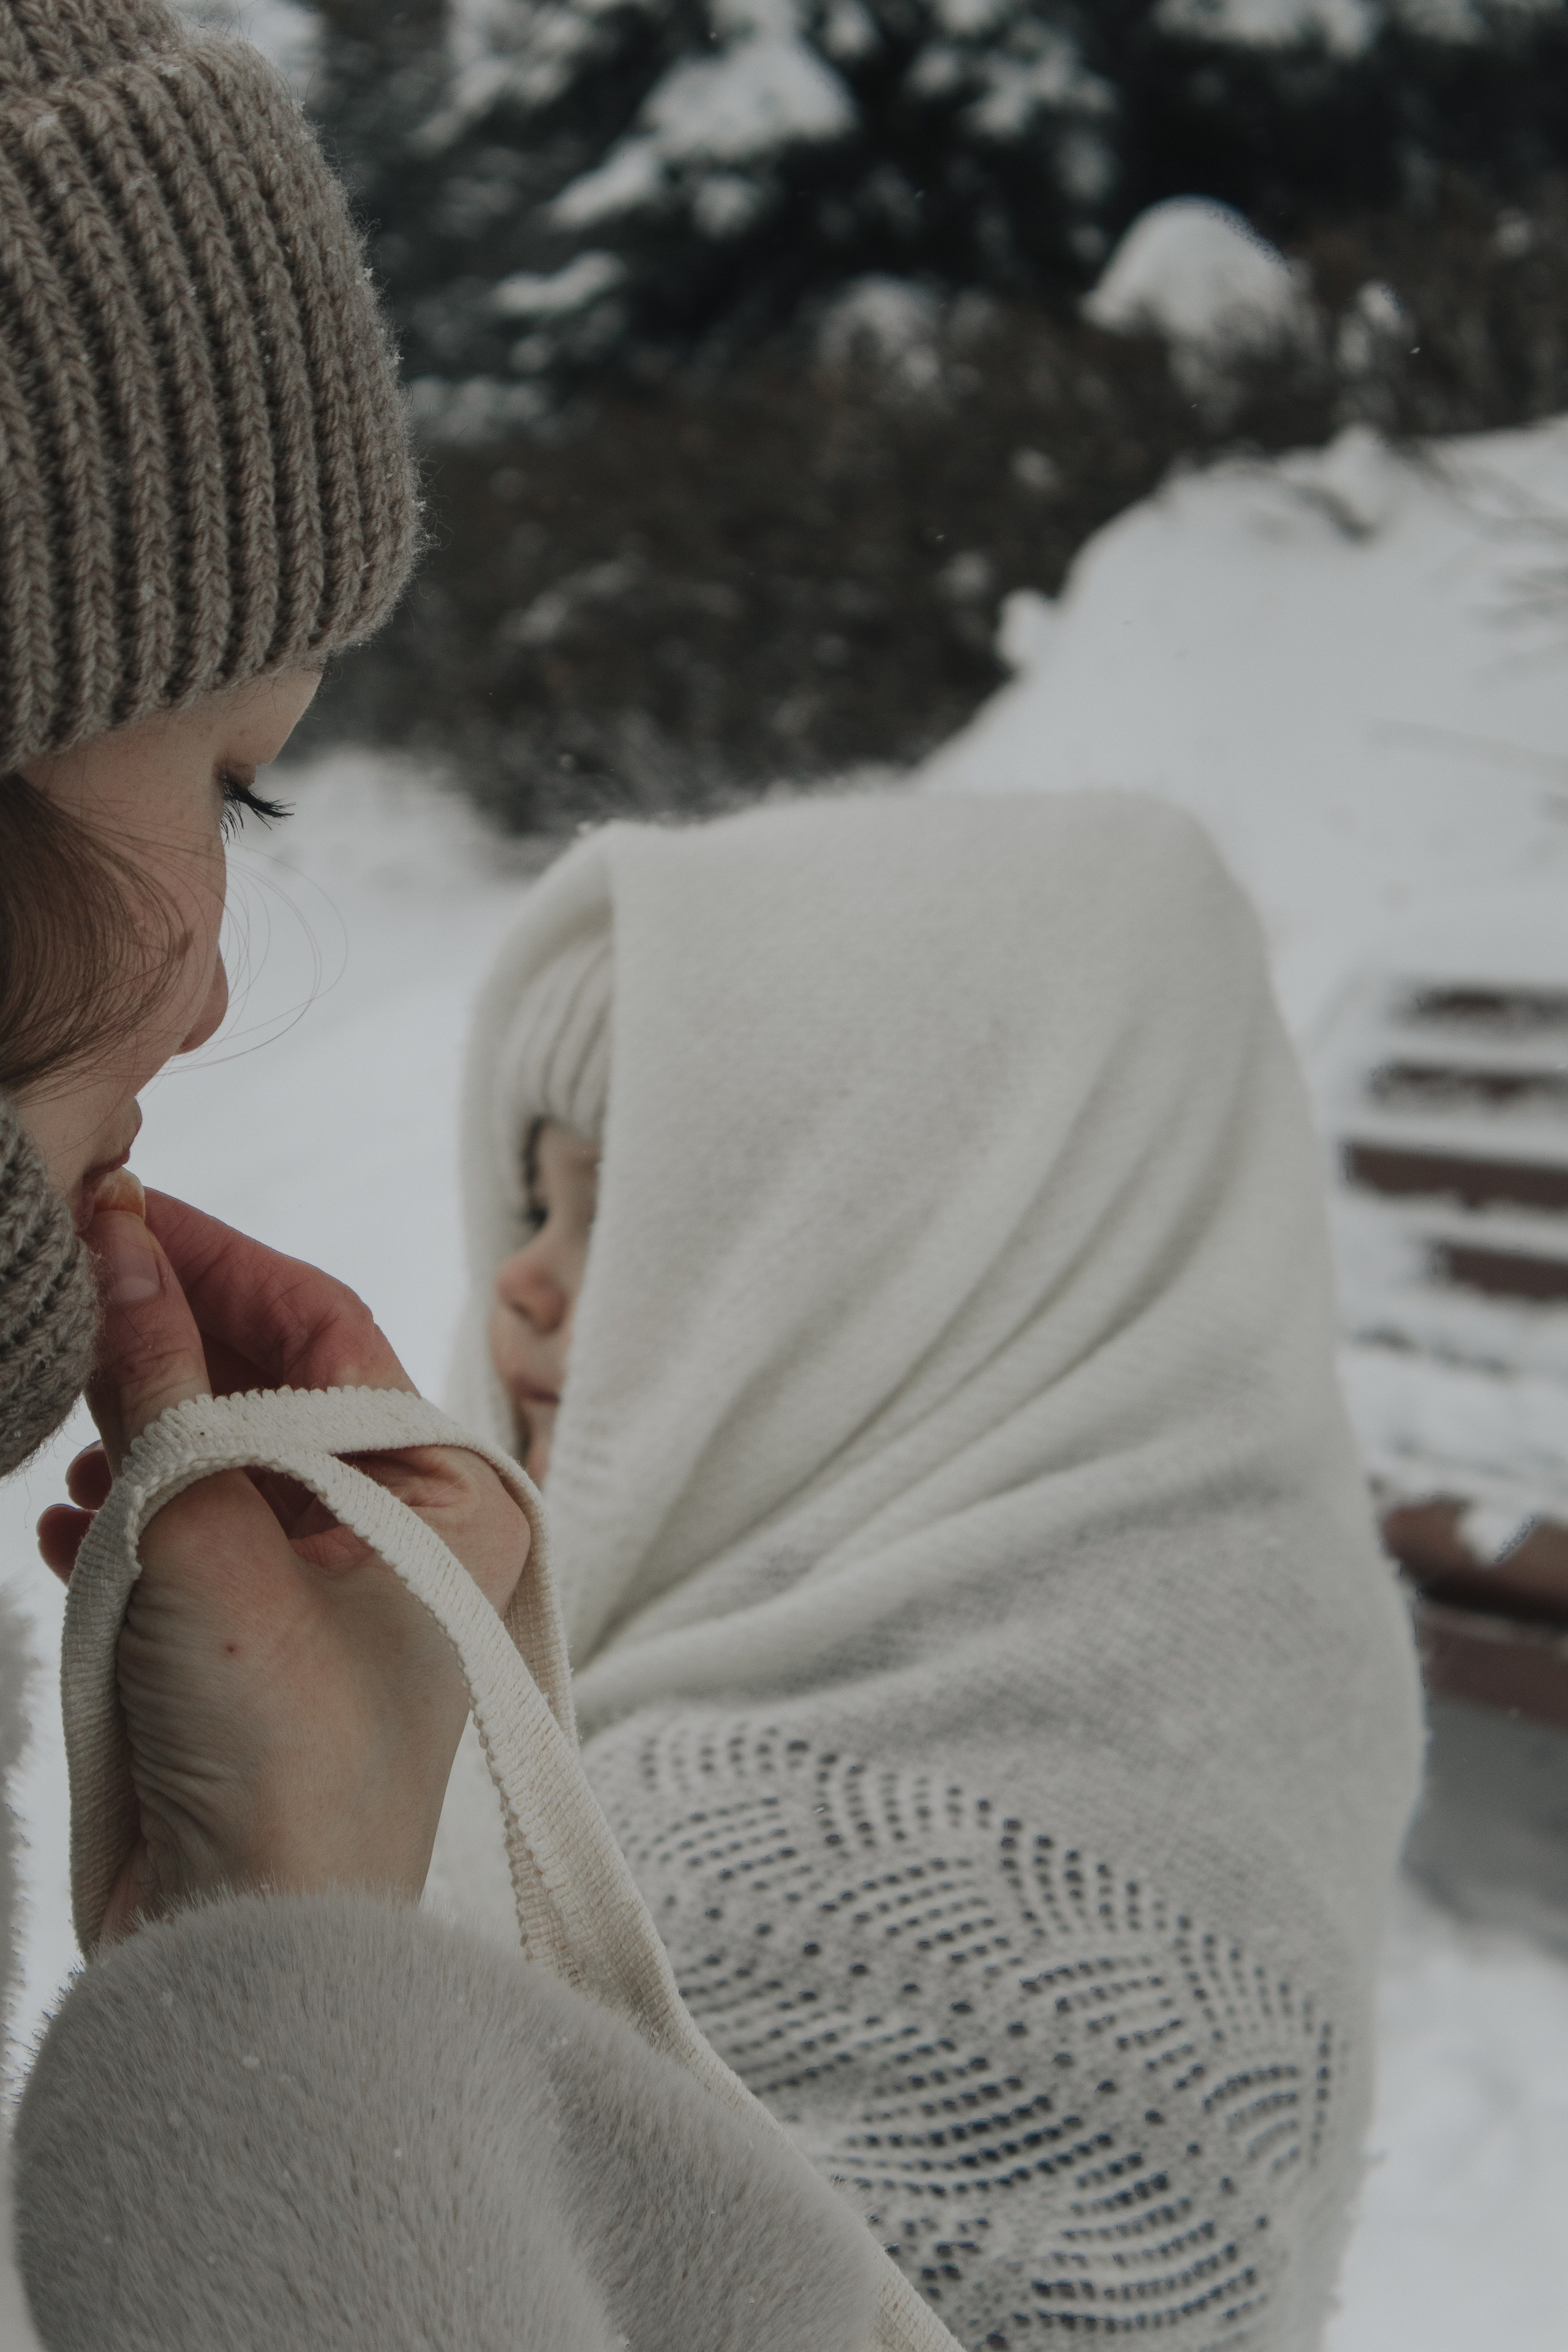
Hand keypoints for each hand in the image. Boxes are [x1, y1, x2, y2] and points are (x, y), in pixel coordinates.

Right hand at [37, 1192, 529, 1941]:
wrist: (254, 1948)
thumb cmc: (276, 1748)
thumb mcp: (205, 1540)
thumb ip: (161, 1388)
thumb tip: (124, 1243)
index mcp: (444, 1492)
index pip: (324, 1324)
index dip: (217, 1257)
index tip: (119, 1206)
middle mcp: (404, 1531)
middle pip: (270, 1383)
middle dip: (166, 1338)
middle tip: (70, 1287)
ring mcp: (329, 1591)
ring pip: (217, 1460)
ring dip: (134, 1431)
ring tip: (63, 1420)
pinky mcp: (257, 1650)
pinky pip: (188, 1543)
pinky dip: (124, 1521)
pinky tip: (66, 1519)